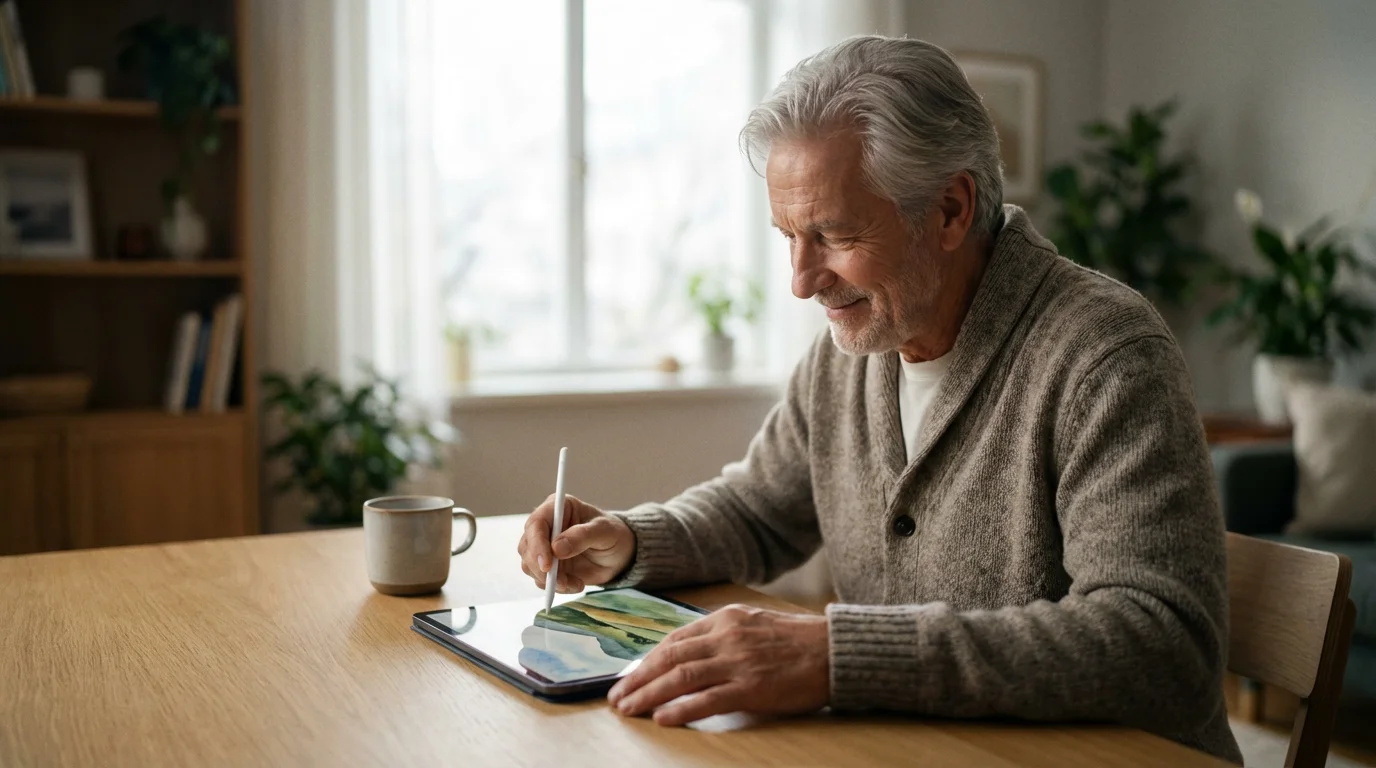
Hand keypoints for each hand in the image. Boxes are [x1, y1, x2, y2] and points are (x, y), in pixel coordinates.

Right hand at [517, 495, 635, 592]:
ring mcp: (544, 547)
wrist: (619, 554)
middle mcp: (546, 526)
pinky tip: (576, 584)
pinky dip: (556, 587)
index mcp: (557, 508)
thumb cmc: (613, 534)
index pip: (536, 523)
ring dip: (549, 580)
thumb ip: (582, 536)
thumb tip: (556, 548)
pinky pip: (540, 580)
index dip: (537, 545)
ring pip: (529, 565)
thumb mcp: (604, 531)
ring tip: (575, 583)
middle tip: (562, 581)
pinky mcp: (547, 566)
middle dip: (541, 568)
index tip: (547, 565)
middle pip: (527, 546)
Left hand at [607, 604, 829, 725]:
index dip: (646, 660)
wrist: (834, 650)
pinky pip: (708, 700)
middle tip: (617, 697)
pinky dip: (681, 709)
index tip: (628, 676)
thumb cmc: (797, 640)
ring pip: (681, 677)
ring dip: (649, 694)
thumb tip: (687, 653)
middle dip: (637, 678)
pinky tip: (663, 718)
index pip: (674, 640)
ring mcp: (738, 662)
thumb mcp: (753, 623)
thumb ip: (722, 634)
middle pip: (670, 658)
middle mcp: (727, 637)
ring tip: (629, 709)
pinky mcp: (752, 688)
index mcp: (725, 619)